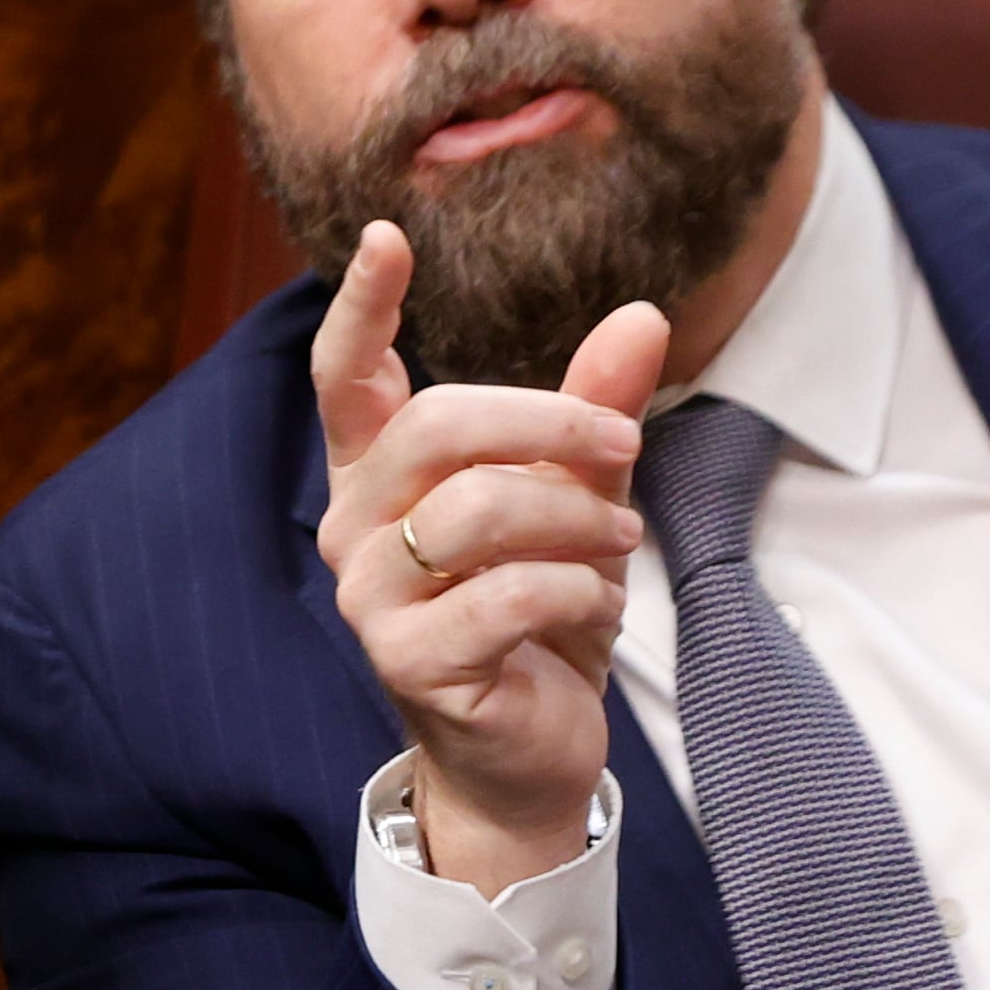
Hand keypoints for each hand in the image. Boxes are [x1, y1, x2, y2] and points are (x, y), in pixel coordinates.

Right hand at [312, 221, 670, 898]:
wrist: (528, 754)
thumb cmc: (539, 618)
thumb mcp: (579, 501)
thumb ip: (594, 413)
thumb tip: (644, 314)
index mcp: (377, 477)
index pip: (345, 376)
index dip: (362, 306)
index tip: (388, 235)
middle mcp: (352, 529)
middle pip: (435, 425)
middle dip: (550, 421)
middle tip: (623, 442)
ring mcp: (370, 598)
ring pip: (478, 508)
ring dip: (577, 515)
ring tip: (620, 539)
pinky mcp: (409, 660)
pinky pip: (507, 591)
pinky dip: (575, 589)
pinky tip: (593, 607)